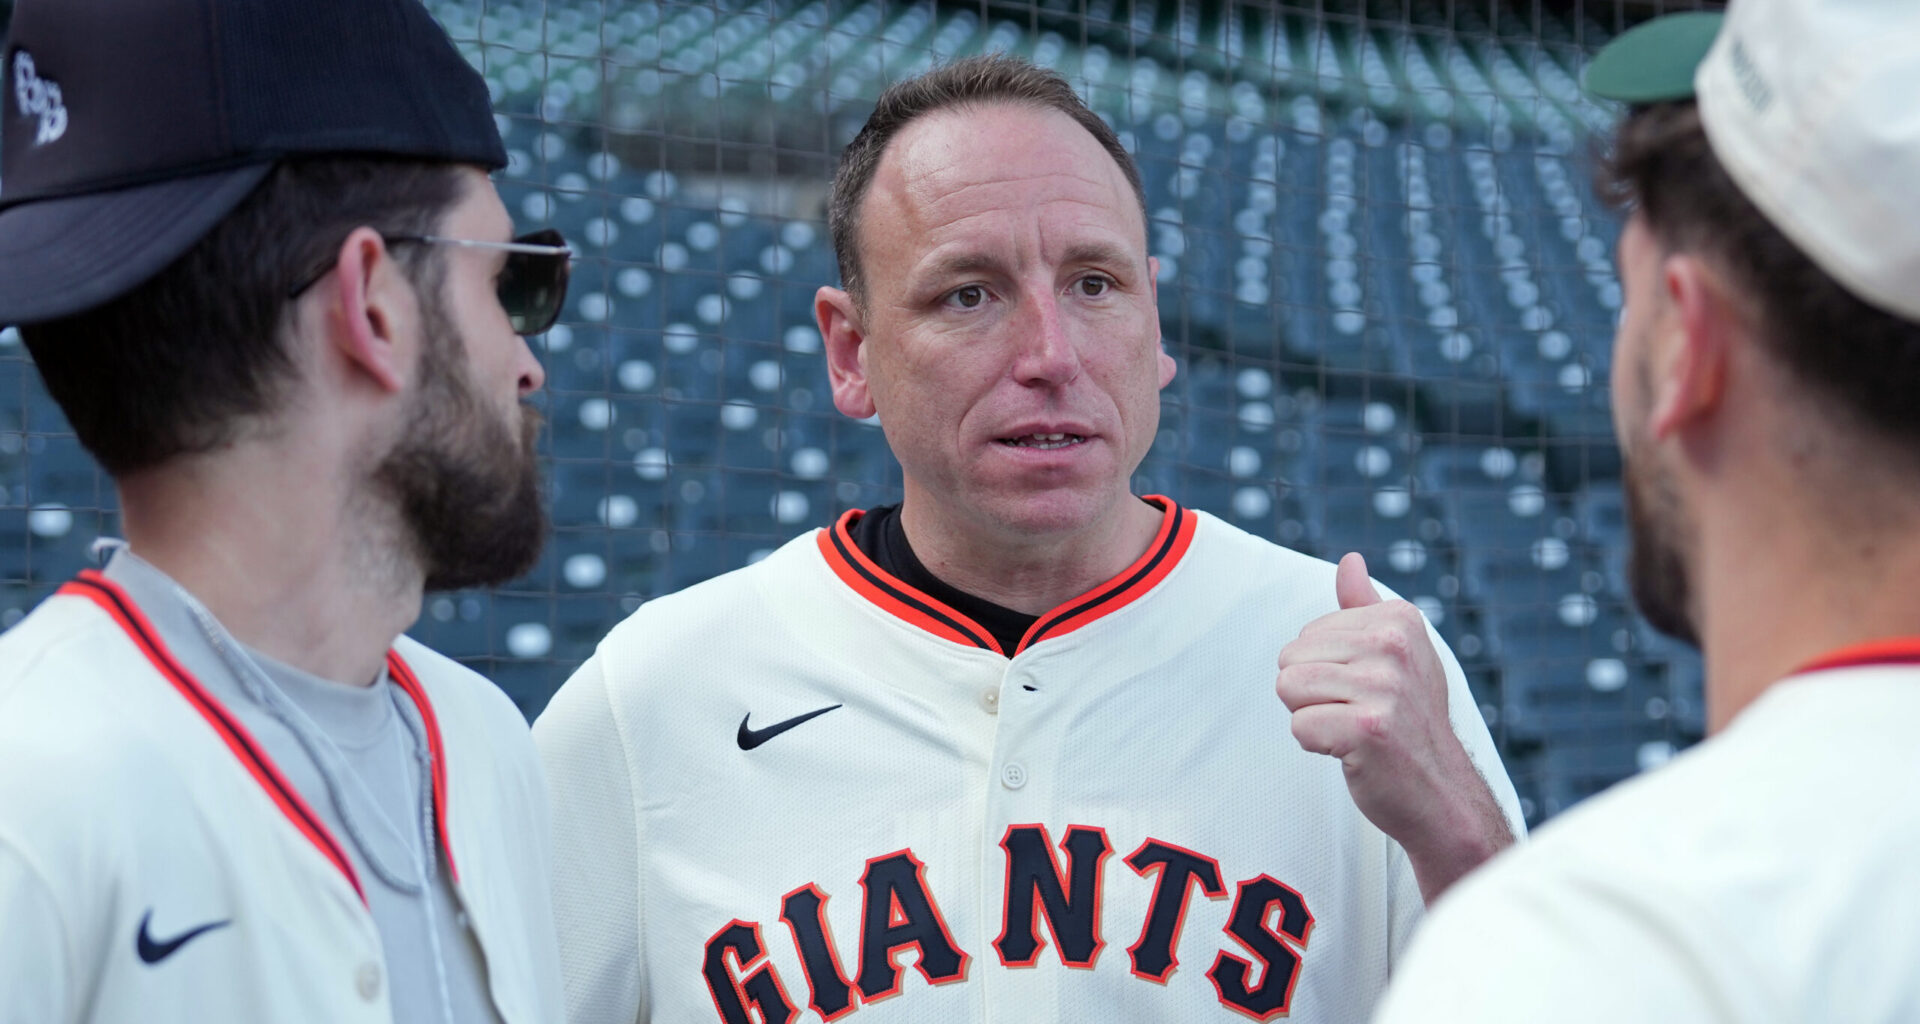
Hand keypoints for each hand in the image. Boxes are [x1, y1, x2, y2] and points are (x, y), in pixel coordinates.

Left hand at [1276, 553, 1511, 901]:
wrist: (1441, 793)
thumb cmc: (1408, 722)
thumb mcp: (1396, 656)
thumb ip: (1365, 608)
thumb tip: (1349, 561)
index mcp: (1399, 620)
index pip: (1307, 633)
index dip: (1326, 669)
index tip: (1368, 691)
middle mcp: (1394, 646)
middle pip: (1290, 658)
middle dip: (1312, 693)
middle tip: (1358, 715)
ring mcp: (1384, 687)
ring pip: (1288, 689)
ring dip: (1312, 718)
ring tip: (1353, 730)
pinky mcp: (1368, 728)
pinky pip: (1299, 727)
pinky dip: (1317, 746)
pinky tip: (1353, 752)